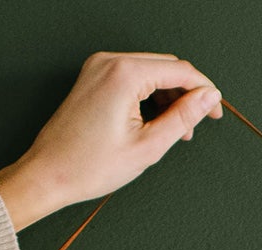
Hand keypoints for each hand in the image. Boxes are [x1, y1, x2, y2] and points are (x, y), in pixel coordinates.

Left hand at [0, 52, 221, 231]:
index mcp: (124, 73)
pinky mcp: (92, 78)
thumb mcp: (146, 147)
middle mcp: (110, 61)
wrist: (46, 176)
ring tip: (174, 130)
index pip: (180, 70)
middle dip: (185, 94)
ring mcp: (98, 68)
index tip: (215, 111)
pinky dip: (147, 96)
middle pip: (165, 67)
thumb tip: (208, 98)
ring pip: (149, 72)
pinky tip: (153, 121)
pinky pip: (131, 78)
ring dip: (167, 96)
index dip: (203, 90)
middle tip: (196, 125)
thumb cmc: (86, 167)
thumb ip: (182, 118)